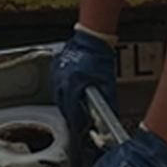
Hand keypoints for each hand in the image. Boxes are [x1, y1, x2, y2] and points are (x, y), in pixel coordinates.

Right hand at [52, 28, 117, 152]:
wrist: (92, 38)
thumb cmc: (99, 57)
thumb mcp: (107, 82)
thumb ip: (108, 100)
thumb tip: (111, 115)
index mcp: (74, 85)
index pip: (72, 112)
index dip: (76, 123)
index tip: (80, 129)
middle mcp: (62, 80)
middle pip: (63, 106)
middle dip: (70, 114)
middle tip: (78, 119)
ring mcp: (57, 73)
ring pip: (58, 96)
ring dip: (66, 102)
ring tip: (75, 105)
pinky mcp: (55, 67)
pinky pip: (56, 84)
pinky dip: (63, 90)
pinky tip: (70, 90)